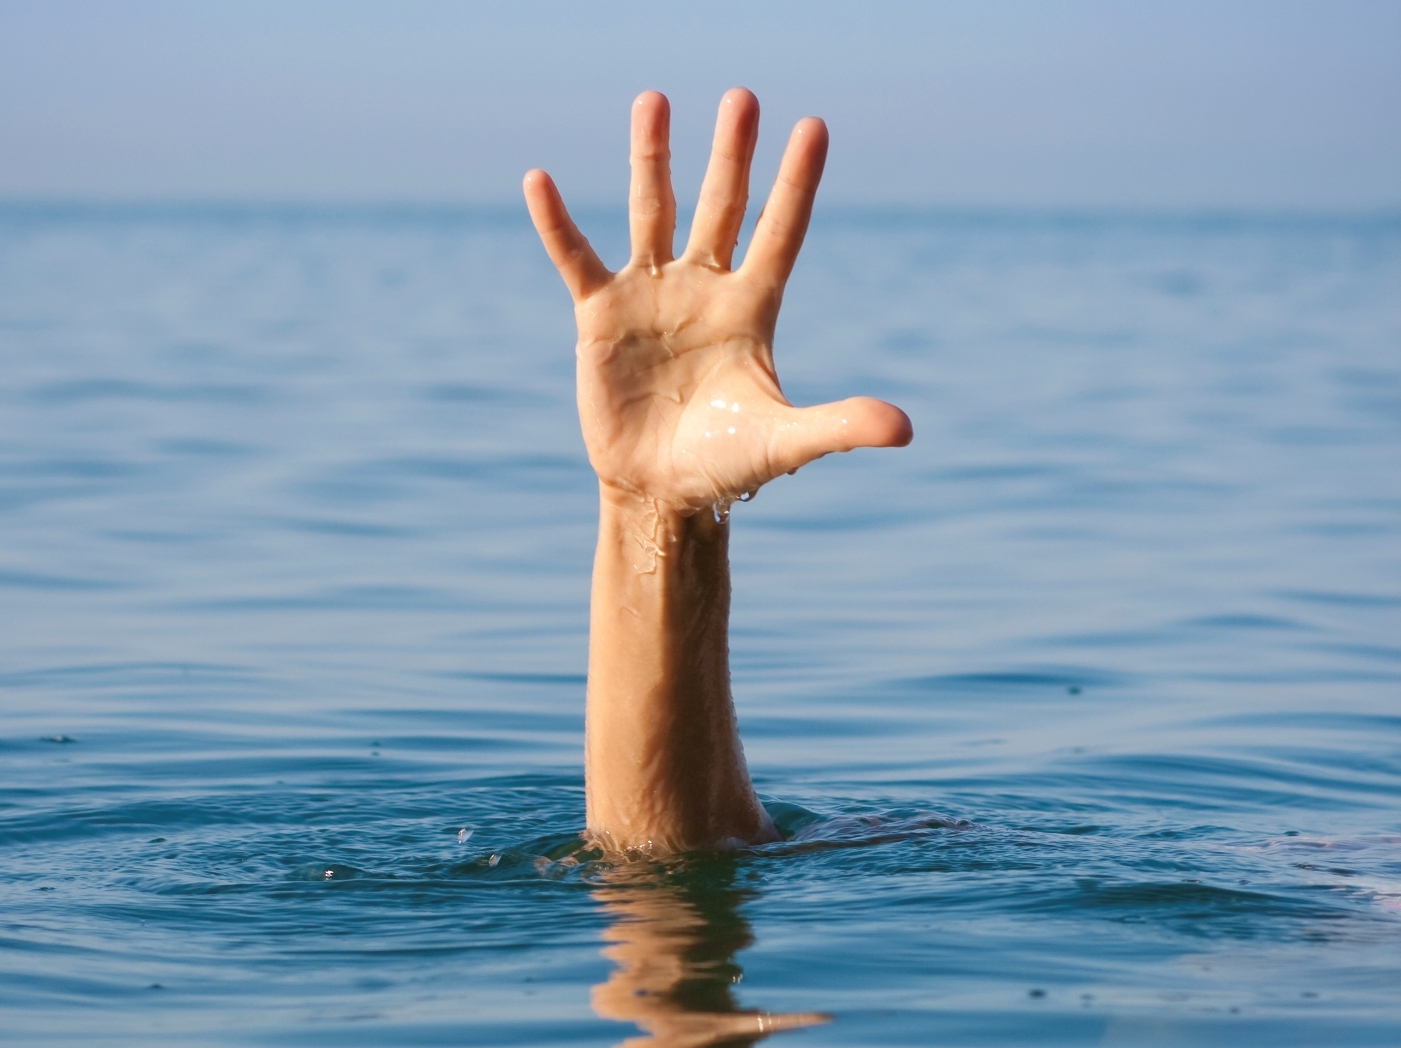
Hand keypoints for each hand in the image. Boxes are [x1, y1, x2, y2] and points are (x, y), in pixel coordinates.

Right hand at [524, 88, 910, 515]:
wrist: (660, 491)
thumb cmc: (727, 465)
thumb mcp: (786, 443)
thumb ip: (840, 426)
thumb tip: (905, 429)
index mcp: (752, 308)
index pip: (780, 231)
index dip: (796, 182)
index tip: (814, 125)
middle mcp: (705, 289)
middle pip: (722, 206)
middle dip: (732, 154)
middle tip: (743, 98)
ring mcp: (652, 296)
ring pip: (653, 212)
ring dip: (652, 157)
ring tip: (654, 98)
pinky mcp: (601, 316)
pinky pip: (576, 257)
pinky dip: (557, 222)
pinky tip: (538, 179)